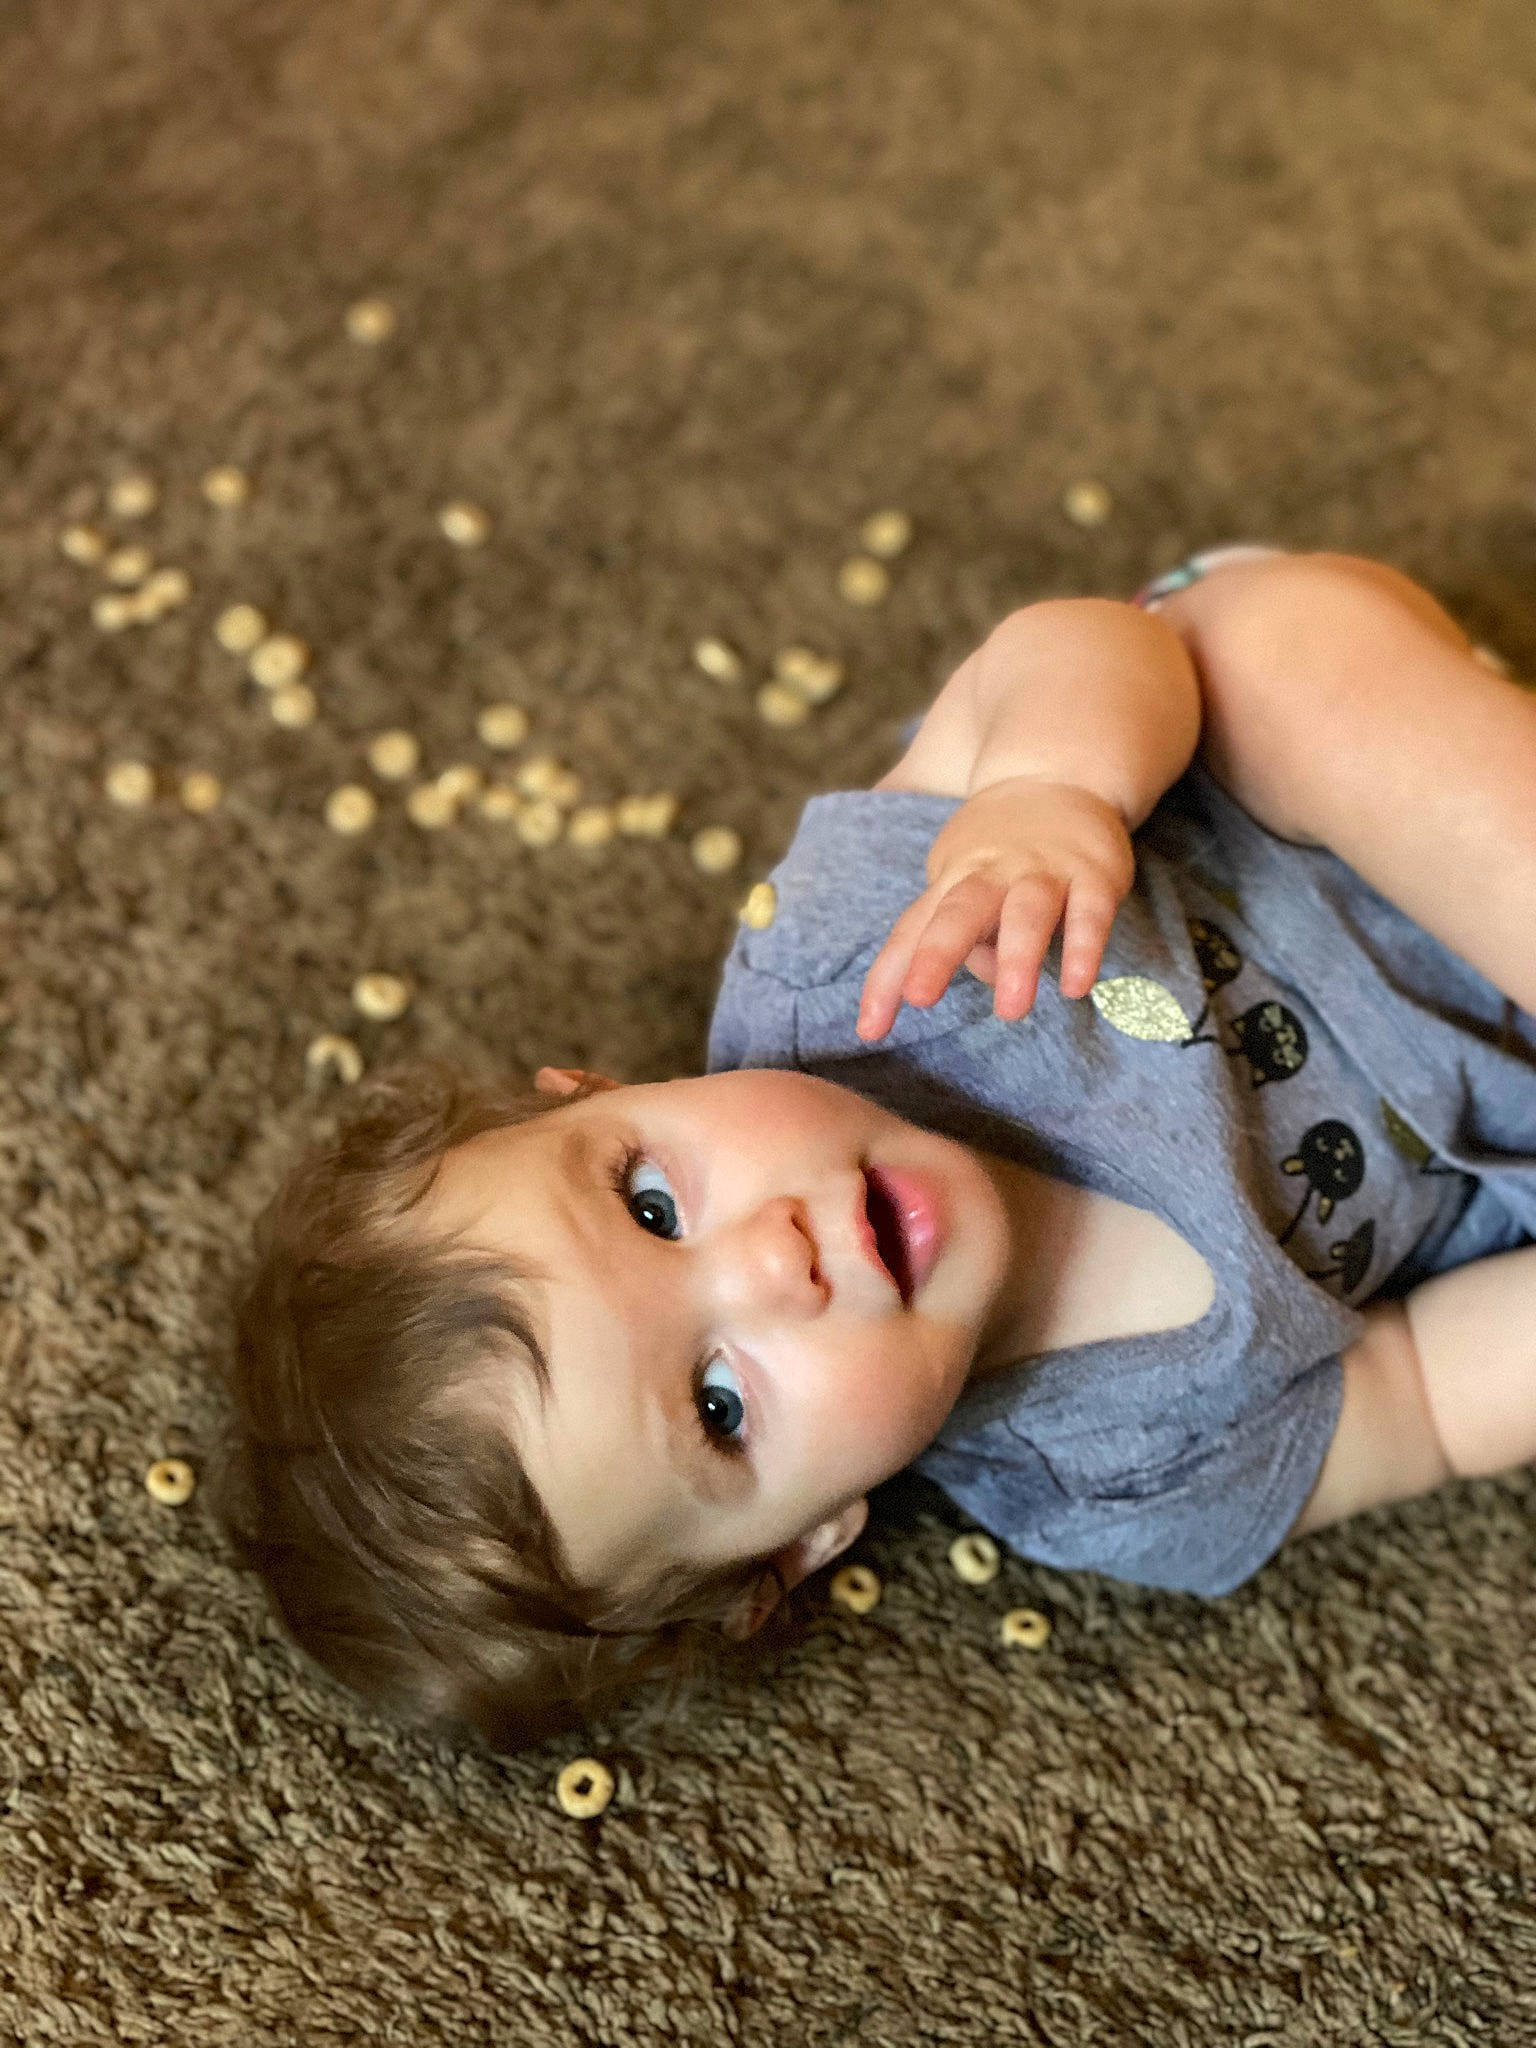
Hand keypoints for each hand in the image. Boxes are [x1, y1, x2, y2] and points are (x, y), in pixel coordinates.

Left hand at [855, 776, 1136, 1040]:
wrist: (1060, 772)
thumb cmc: (999, 847)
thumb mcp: (963, 881)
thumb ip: (966, 940)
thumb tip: (989, 975)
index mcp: (952, 880)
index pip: (911, 931)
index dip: (887, 979)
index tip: (869, 1029)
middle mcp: (992, 874)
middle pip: (958, 913)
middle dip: (936, 954)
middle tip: (920, 998)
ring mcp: (1043, 872)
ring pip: (1026, 914)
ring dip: (1018, 960)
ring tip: (1012, 1011)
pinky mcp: (1094, 875)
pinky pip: (1089, 913)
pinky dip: (1083, 948)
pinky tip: (1076, 986)